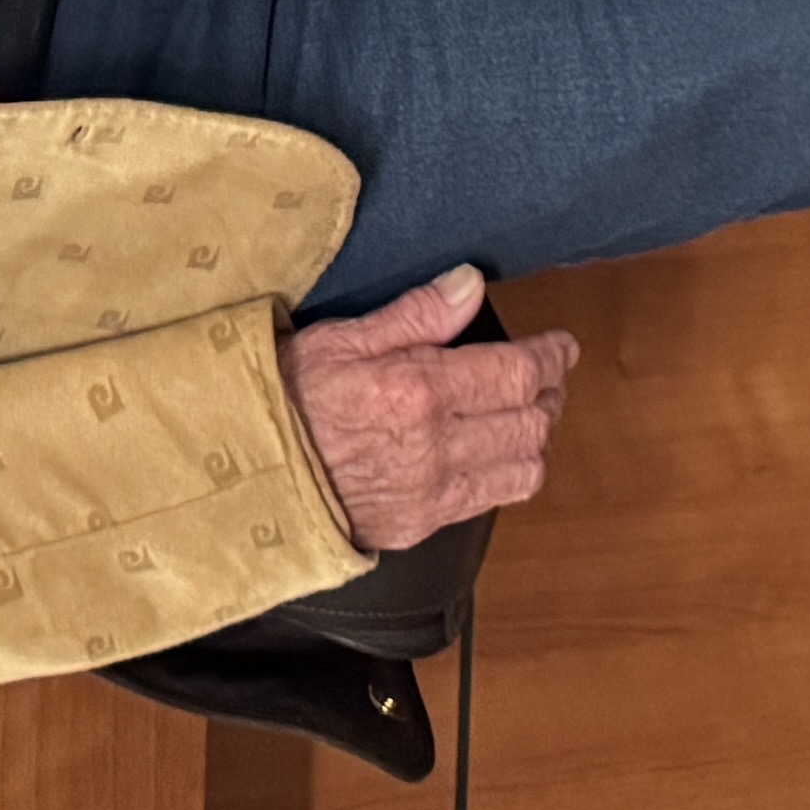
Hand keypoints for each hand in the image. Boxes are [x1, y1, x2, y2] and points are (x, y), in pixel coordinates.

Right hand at [284, 269, 576, 549]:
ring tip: (529, 412)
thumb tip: (471, 284)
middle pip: (532, 423)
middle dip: (551, 394)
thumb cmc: (284, 398)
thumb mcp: (339, 338)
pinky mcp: (420, 525)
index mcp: (419, 392)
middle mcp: (437, 448)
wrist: (246, 478)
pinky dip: (508, 473)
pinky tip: (493, 452)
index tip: (563, 345)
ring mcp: (432, 495)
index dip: (551, 358)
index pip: (517, 375)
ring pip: (524, 470)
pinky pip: (489, 501)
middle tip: (548, 374)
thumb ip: (415, 314)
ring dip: (537, 438)